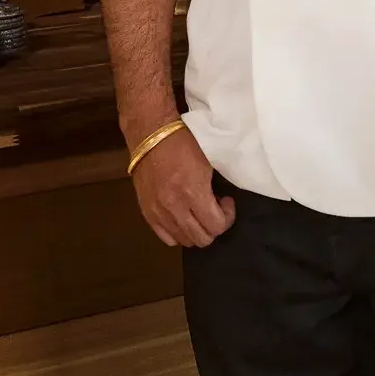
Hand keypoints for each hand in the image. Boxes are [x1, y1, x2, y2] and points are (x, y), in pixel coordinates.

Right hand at [131, 128, 234, 247]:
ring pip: (184, 241)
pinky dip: (178, 232)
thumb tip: (220, 203)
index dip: (227, 217)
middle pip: (202, 239)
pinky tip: (182, 217)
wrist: (150, 135)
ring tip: (197, 212)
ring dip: (196, 230)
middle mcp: (175, 207)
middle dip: (214, 226)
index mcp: (193, 192)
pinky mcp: (147, 212)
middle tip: (214, 208)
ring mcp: (158, 212)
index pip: (216, 226)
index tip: (226, 201)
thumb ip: (212, 188)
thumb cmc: (183, 143)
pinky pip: (166, 237)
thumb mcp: (207, 162)